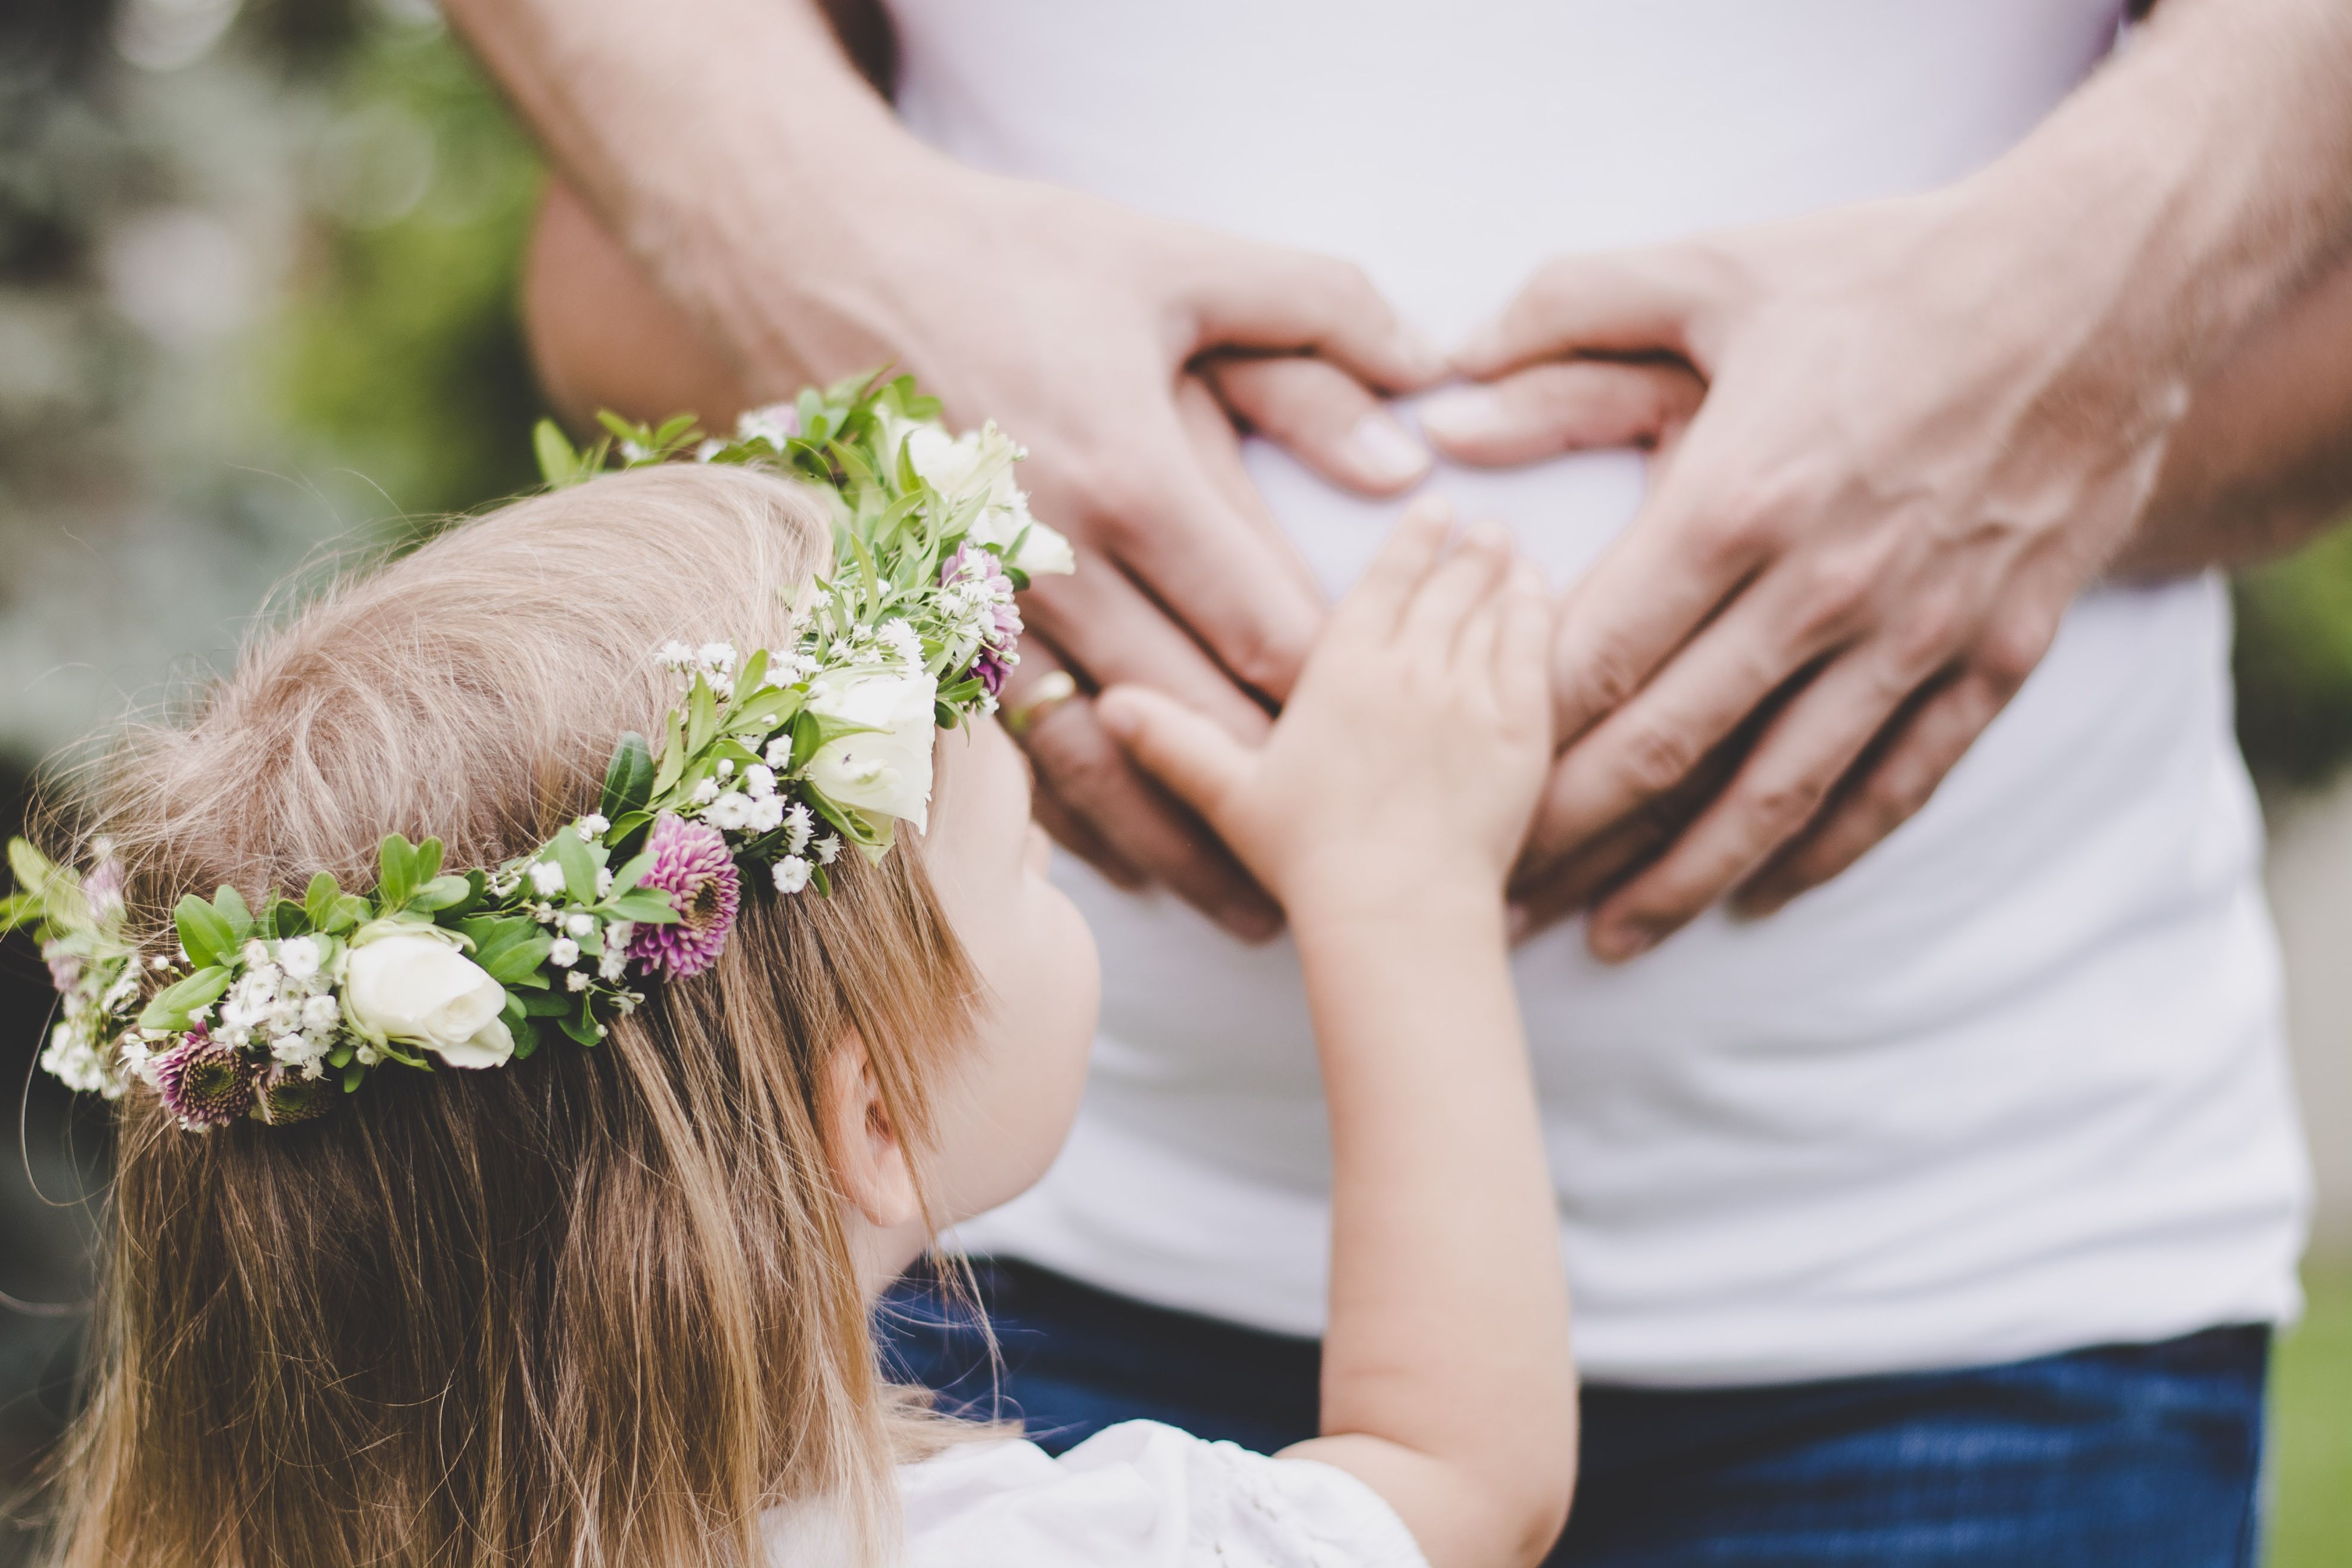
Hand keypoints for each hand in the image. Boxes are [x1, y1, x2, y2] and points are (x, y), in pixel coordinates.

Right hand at [746, 161, 1441, 937]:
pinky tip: (1131, 868)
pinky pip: (1010, 752)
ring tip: (1251, 912)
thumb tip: (1424, 414)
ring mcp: (988, 607)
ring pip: (1097, 761)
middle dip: (1273, 798)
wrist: (825, 267)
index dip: (1336, 696)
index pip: (1261, 624)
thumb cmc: (1015, 262)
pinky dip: (1073, 820)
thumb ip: (1318, 320)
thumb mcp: (1178, 266)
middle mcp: (1059, 564)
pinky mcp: (936, 624)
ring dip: (1176, 842)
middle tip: (1354, 866)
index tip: (1401, 746)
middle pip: (1190, 717)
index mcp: (1132, 477)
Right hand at [1096, 500, 1552, 911]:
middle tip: (1482, 524)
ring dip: (1503, 575)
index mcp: (1339, 670)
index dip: (1409, 543)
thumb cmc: (1310, 862)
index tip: (1431, 506)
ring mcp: (1467, 694)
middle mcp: (1407, 666)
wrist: (1394, 911)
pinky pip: (1534, 651)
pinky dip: (1539, 616)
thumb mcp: (1231, 796)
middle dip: (1464, 551)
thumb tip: (1109, 704)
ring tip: (1513, 549)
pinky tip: (1542, 595)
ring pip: (1490, 611)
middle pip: (1442, 589)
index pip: (1381, 584)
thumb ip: (1176, 742)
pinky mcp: (1518, 731)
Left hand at [1452, 185, 2191, 958]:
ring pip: (1776, 796)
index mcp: (1736, 501)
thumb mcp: (1713, 270)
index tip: (1455, 791)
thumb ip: (1563, 314)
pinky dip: (1825, 851)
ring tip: (1608, 937)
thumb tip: (1442, 378)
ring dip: (1684, 878)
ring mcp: (1916, 633)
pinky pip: (1897, 782)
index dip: (1513, 744)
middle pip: (1665, 751)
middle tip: (1501, 900)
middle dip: (1569, 839)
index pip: (1595, 662)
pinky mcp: (1996, 653)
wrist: (2104, 280)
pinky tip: (1761, 896)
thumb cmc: (1888, 270)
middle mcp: (1822, 589)